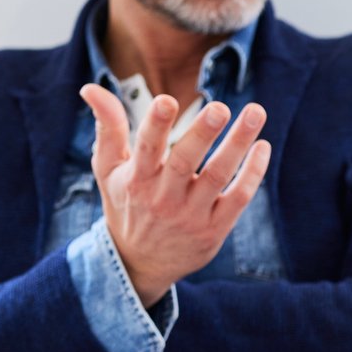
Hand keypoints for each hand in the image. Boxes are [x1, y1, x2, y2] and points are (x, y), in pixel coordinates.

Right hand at [79, 85, 271, 306]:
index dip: (155, 125)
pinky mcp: (215, 228)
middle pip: (185, 162)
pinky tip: (262, 145)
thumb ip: (108, 128)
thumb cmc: (126, 203)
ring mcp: (191, 215)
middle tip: (219, 107)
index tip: (166, 100)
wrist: (140, 263)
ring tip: (255, 111)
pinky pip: (239, 197)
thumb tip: (90, 88)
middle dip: (202, 133)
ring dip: (238, 144)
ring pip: (219, 176)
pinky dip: (253, 172)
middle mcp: (163, 198)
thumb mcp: (108, 169)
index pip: (146, 149)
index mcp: (136, 179)